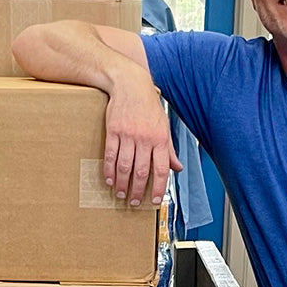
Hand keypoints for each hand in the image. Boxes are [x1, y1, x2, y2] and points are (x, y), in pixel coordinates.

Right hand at [104, 81, 182, 205]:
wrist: (131, 84)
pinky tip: (110, 179)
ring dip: (122, 183)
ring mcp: (128, 135)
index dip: (159, 188)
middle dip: (137, 190)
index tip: (155, 201)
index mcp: (160, 139)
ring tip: (121, 194)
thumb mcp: (164, 126)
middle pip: (141, 171)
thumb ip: (169, 149)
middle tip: (134, 202)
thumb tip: (177, 168)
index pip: (161, 169)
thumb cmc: (149, 106)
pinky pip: (110, 155)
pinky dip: (109, 170)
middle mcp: (145, 138)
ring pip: (125, 166)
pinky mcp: (113, 131)